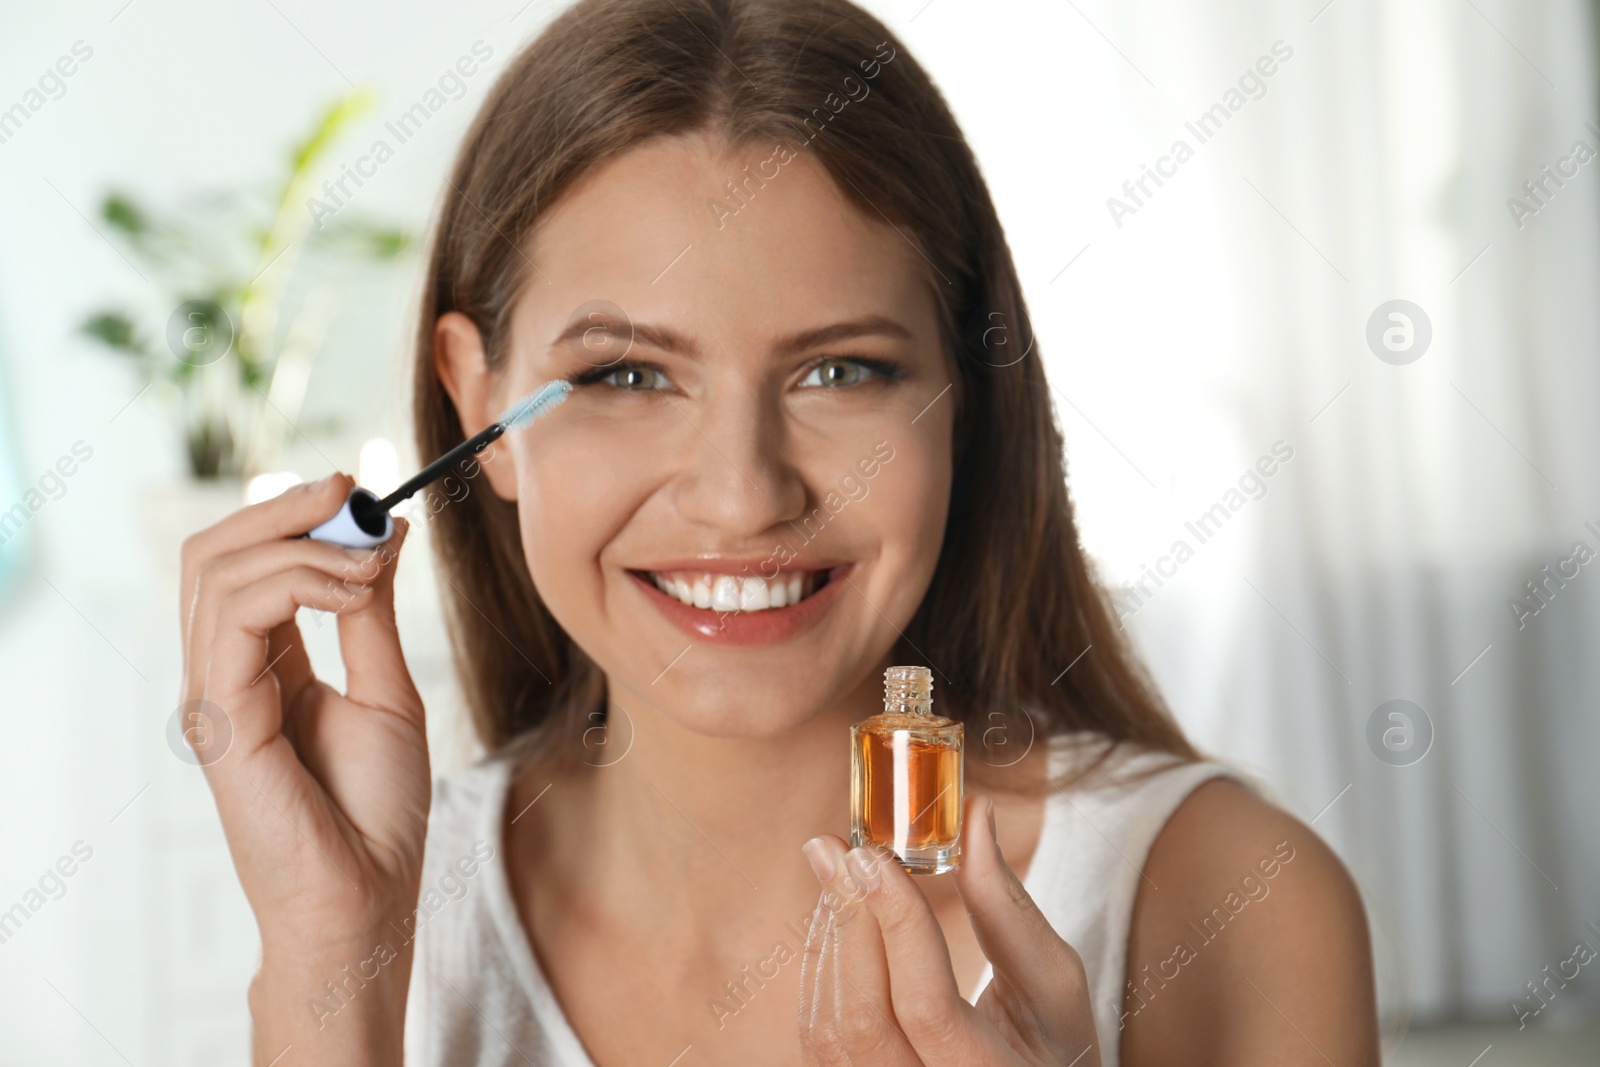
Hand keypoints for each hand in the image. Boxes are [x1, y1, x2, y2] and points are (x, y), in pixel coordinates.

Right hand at [178, 474, 430, 1056]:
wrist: (368, 898)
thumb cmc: (375, 812)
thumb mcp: (387, 688)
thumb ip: (371, 613)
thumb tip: (381, 531)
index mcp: (259, 665)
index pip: (247, 562)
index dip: (297, 516)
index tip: (363, 494)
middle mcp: (223, 673)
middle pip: (216, 553)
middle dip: (283, 507)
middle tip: (349, 489)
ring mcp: (214, 695)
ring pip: (218, 572)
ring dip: (301, 543)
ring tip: (368, 559)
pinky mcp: (222, 717)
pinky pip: (236, 617)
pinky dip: (297, 581)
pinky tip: (352, 588)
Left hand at [798, 795, 1099, 1065]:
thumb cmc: (1055, 1045)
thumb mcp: (1054, 983)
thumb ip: (1007, 906)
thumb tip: (972, 813)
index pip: (930, 1008)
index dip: (896, 926)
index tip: (874, 857)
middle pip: (864, 1023)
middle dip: (847, 925)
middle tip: (835, 850)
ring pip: (831, 1033)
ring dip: (829, 942)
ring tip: (840, 876)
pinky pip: (820, 1043)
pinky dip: (822, 974)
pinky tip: (838, 922)